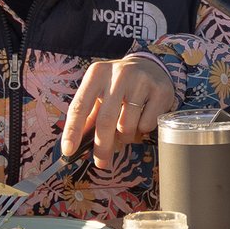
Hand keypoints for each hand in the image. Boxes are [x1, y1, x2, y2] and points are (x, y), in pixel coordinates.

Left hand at [62, 55, 176, 165]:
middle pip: (106, 120)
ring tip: (127, 129)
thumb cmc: (119, 85)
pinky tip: (143, 118)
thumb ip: (88, 117)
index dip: (73, 130)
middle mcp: (119, 74)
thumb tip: (74, 147)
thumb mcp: (100, 93)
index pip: (80, 106)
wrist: (150, 66)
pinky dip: (143, 130)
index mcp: (97, 73)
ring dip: (125, 137)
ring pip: (128, 125)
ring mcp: (141, 80)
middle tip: (101, 162)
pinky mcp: (160, 90)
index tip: (68, 150)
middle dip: (102, 146)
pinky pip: (147, 124)